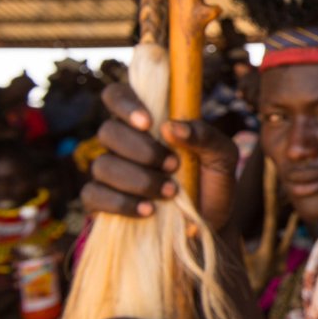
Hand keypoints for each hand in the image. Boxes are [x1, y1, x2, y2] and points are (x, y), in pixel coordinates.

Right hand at [82, 83, 237, 230]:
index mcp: (148, 121)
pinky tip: (148, 210)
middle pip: (108, 132)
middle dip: (142, 151)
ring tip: (170, 192)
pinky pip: (93, 195)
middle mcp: (123, 142)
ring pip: (102, 165)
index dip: (126, 104)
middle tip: (173, 165)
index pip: (118, 96)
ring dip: (138, 180)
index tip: (148, 123)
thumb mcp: (223, 155)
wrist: (210, 222)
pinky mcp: (102, 200)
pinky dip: (121, 203)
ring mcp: (110, 171)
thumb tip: (171, 127)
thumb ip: (206, 136)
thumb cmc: (213, 181)